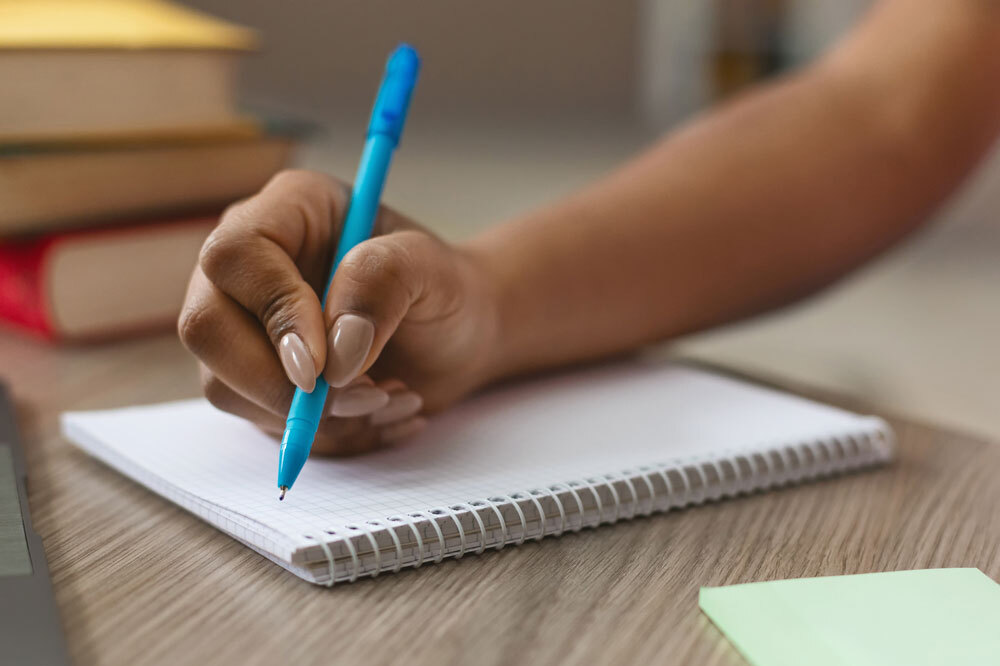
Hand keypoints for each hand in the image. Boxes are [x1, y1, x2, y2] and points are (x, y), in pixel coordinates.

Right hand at [178, 170, 500, 454]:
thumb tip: (332, 356)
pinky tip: (379, 412)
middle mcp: (252, 267)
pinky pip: (261, 422)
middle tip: (364, 395)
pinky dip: (327, 434)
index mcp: (288, 211)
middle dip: (280, 383)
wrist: (460, 335)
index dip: (273, 314)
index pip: (235, 257)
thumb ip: (381, 284)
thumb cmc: (444, 288)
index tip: (323, 364)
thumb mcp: (430, 268)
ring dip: (314, 416)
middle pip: (206, 328)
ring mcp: (246, 325)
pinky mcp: (258, 377)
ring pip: (226, 386)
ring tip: (389, 396)